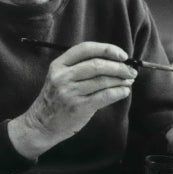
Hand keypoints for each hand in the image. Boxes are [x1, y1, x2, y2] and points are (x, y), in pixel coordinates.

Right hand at [10, 42, 135, 158]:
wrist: (41, 124)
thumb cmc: (56, 99)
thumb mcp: (59, 77)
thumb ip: (80, 68)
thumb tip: (115, 62)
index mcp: (58, 65)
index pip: (85, 49)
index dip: (107, 49)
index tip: (122, 55)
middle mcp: (62, 77)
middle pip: (97, 64)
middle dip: (119, 67)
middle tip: (131, 71)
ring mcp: (69, 92)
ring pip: (103, 80)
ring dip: (121, 80)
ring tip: (129, 81)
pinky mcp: (78, 107)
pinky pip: (104, 96)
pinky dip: (118, 93)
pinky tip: (124, 92)